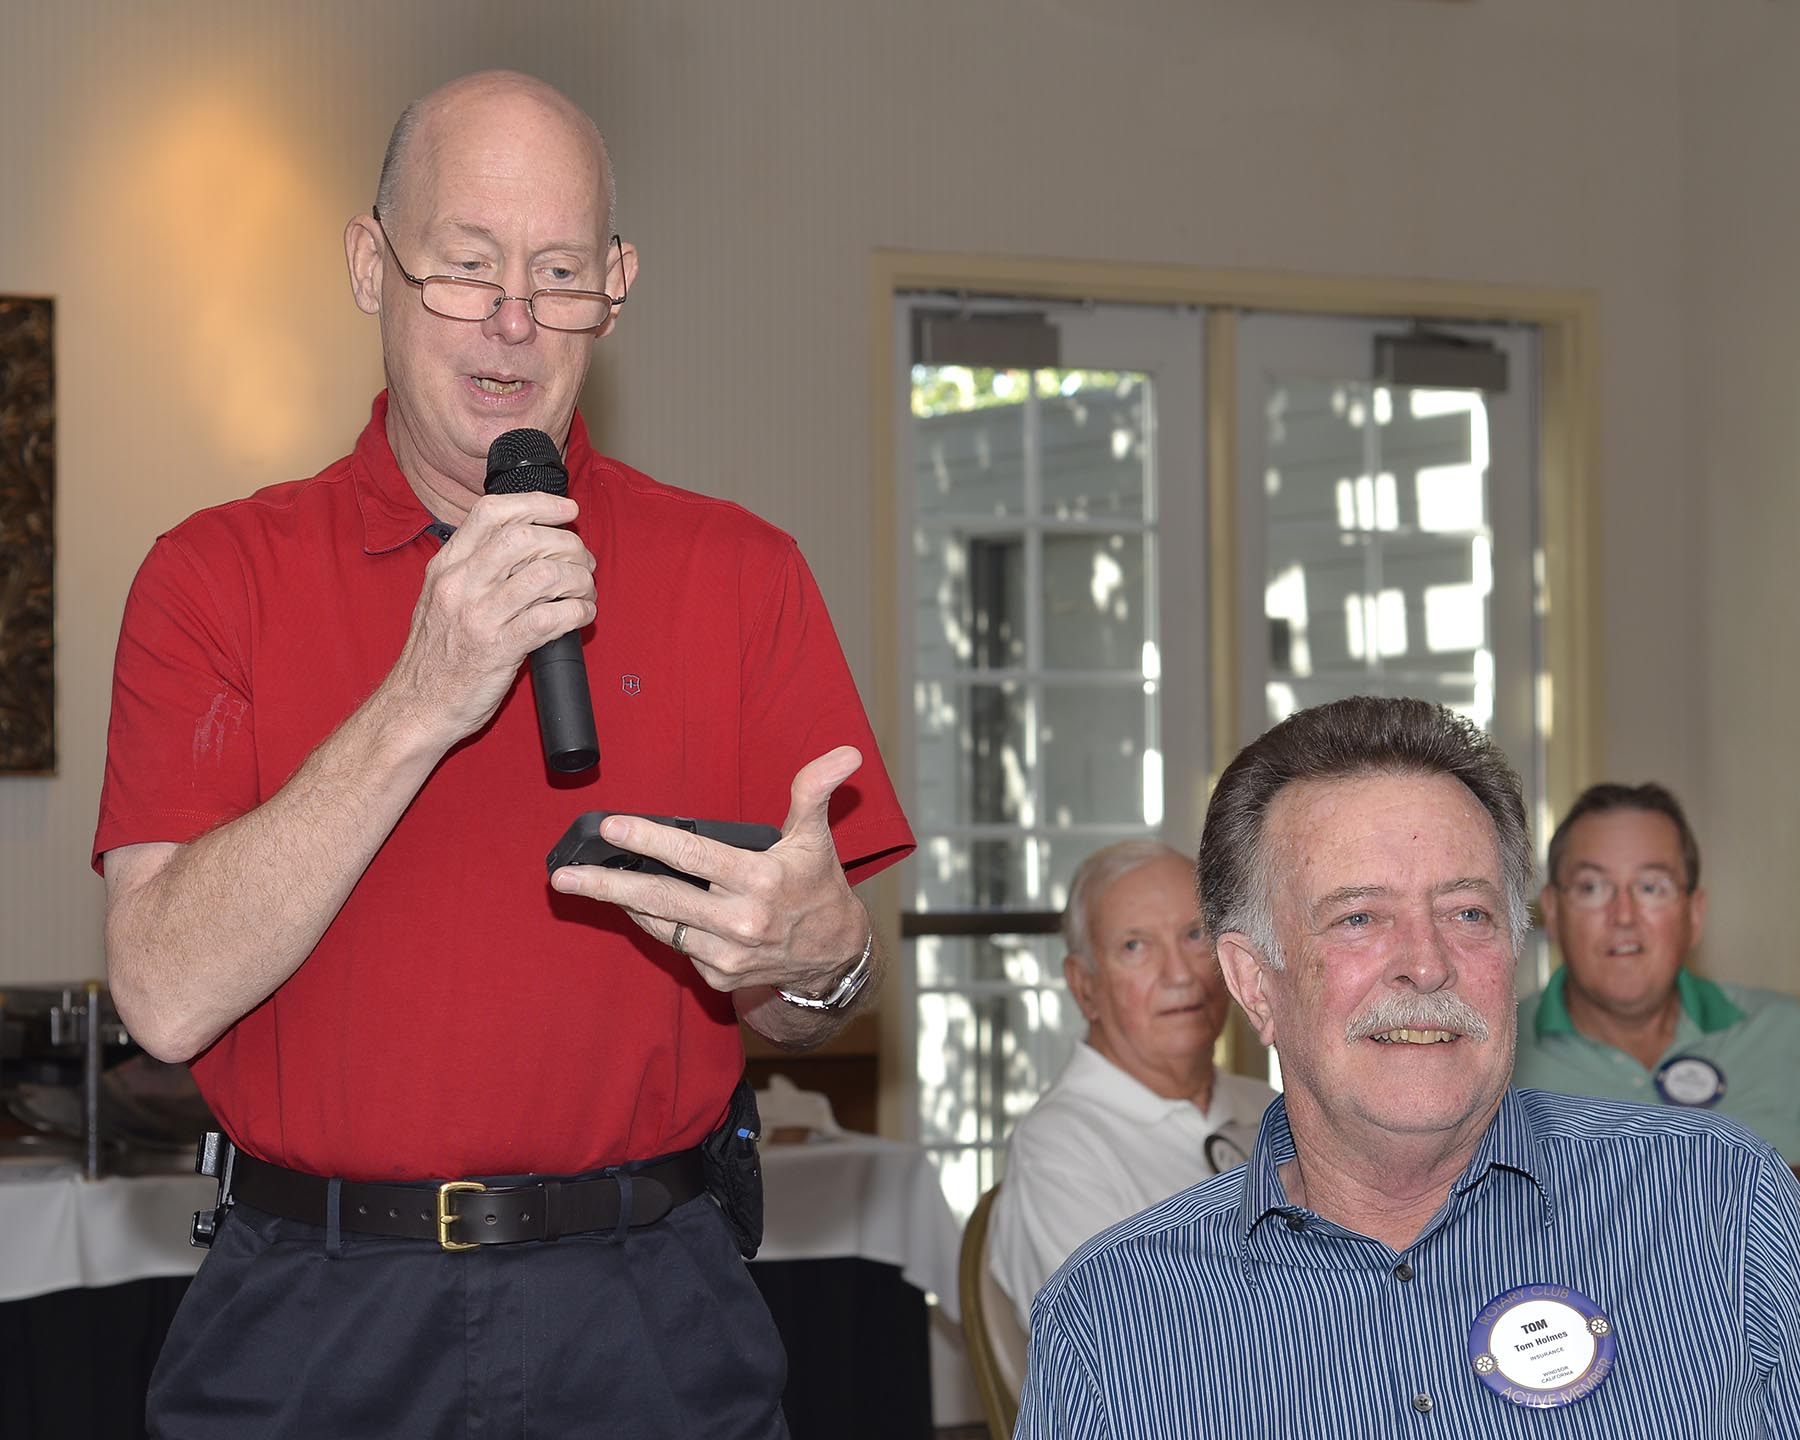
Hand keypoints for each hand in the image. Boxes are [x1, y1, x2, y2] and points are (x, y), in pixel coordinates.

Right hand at [384, 491, 595, 747]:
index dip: (537, 503)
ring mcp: (479, 615)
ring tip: (584, 592)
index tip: (566, 510)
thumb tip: (530, 544)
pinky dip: (578, 612)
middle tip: (583, 562)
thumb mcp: (442, 598)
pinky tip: (581, 617)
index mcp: (446, 566)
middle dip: (567, 543)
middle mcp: (460, 584)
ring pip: (545, 574)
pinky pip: (552, 617)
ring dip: (579, 580)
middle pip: (525, 537)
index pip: (491, 512)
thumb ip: (475, 568)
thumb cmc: (436, 657)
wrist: (416, 707)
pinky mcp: (499, 648)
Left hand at [550, 746, 868, 994]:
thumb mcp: (817, 837)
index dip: (649, 839)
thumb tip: (844, 754)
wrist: (834, 956)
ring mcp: (727, 954)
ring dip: (622, 902)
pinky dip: (654, 922)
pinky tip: (634, 905)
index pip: (694, 855)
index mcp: (761, 881)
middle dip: (607, 885)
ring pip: (661, 922)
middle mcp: (741, 921)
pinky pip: (674, 943)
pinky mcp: (717, 976)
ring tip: (584, 883)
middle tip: (564, 876)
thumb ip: (815, 791)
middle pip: (661, 898)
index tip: (612, 826)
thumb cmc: (818, 887)